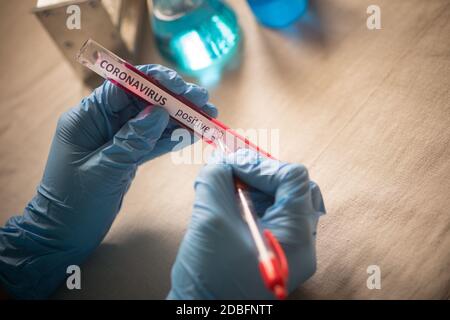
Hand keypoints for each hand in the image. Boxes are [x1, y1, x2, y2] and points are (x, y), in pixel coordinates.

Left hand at [0, 65, 216, 298]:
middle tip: (204, 101)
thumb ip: (133, 140)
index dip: (154, 82)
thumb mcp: (105, 169)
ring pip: (152, 121)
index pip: (123, 87)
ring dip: (179, 118)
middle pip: (143, 101)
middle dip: (174, 98)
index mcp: (86, 117)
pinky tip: (194, 133)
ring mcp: (116, 139)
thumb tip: (159, 111)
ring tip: (207, 115)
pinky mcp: (127, 156)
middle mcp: (102, 122)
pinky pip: (153, 142)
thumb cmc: (74, 204)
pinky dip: (173, 138)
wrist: (63, 235)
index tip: (181, 86)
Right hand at [168, 149, 324, 298]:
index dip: (261, 165)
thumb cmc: (210, 278)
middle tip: (233, 175)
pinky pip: (273, 219)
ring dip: (256, 189)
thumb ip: (215, 181)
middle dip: (261, 176)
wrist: (202, 316)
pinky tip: (230, 206)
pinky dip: (253, 205)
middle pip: (293, 190)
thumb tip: (220, 160)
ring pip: (283, 202)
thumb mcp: (210, 221)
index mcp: (295, 236)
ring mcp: (290, 251)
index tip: (231, 166)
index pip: (293, 179)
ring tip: (227, 190)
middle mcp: (301, 244)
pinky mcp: (276, 254)